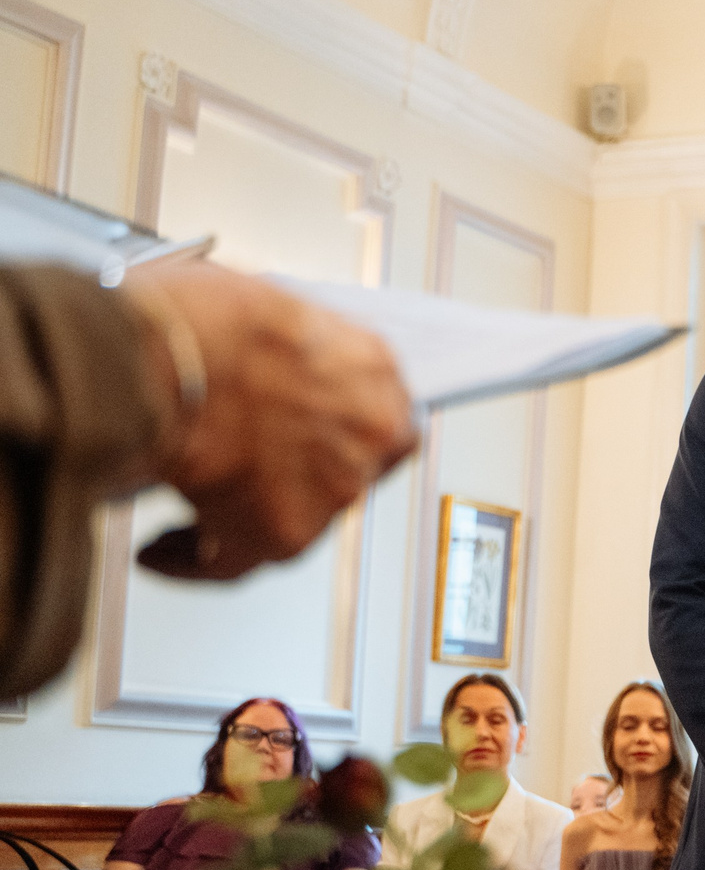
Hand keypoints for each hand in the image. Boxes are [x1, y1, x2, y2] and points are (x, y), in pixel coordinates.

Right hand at [125, 260, 418, 579]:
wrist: (164, 355)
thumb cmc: (198, 318)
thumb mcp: (262, 306)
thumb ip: (281, 351)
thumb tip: (254, 366)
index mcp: (373, 369)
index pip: (381, 417)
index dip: (336, 432)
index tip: (305, 439)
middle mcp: (369, 434)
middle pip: (342, 474)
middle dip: (291, 477)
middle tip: (243, 474)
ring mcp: (334, 490)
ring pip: (292, 519)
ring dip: (243, 517)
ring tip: (185, 509)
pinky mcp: (282, 535)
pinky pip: (232, 562)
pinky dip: (192, 560)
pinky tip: (159, 552)